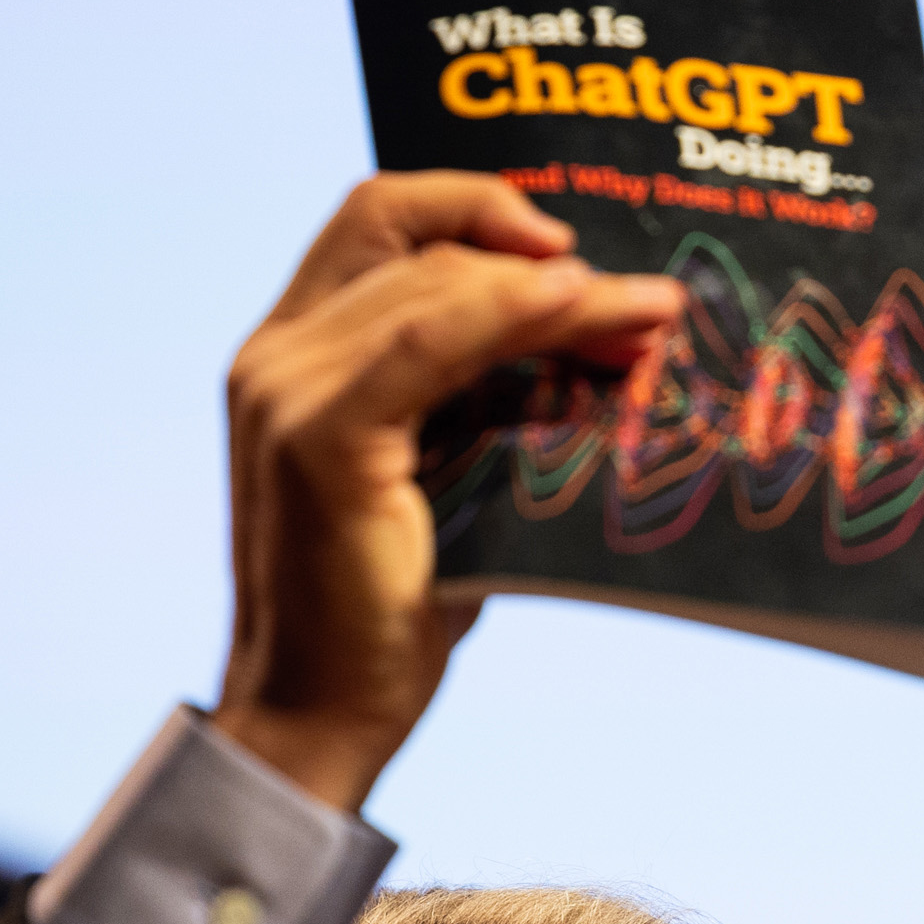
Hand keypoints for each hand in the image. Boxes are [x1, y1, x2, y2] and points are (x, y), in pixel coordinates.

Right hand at [211, 173, 682, 811]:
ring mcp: (286, 391)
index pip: (378, 218)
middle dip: (543, 256)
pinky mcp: (319, 439)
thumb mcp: (445, 476)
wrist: (323, 717)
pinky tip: (579, 308)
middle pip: (419, 243)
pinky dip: (510, 314)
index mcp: (292, 352)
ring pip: (436, 285)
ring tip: (649, 313)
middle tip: (648, 299)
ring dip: (557, 289)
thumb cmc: (391, 610)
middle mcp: (274, 355)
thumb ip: (481, 396)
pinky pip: (427, 343)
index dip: (477, 206)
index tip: (569, 241)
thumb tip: (600, 336)